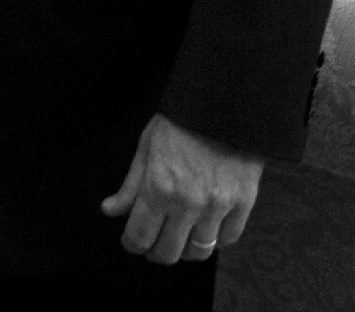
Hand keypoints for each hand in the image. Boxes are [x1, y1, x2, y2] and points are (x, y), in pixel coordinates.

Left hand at [99, 115, 262, 265]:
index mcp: (158, 187)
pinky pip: (228, 238)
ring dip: (186, 249)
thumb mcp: (147, 146)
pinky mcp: (243, 202)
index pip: (139, 237)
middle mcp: (187, 203)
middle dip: (156, 251)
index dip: (132, 244)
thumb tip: (110, 210)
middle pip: (168, 252)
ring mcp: (218, 205)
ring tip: (182, 237)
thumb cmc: (181, 121)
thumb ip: (130, 185)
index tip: (132, 240)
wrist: (224, 102)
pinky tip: (207, 226)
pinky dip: (216, 238)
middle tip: (155, 242)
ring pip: (199, 251)